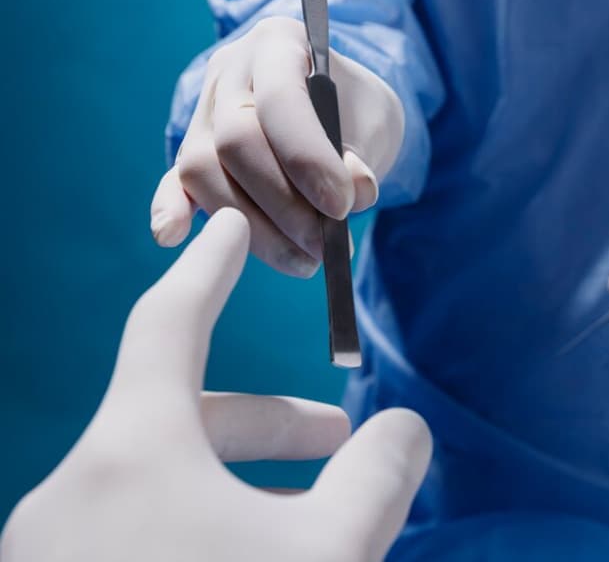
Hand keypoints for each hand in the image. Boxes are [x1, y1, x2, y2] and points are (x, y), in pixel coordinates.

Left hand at [1, 209, 430, 561]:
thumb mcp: (327, 554)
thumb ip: (377, 477)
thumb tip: (406, 426)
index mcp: (129, 452)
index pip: (170, 323)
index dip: (209, 269)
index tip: (230, 228)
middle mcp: (74, 492)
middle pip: (178, 413)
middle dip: (268, 420)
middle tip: (338, 439)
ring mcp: (53, 553)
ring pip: (156, 483)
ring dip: (237, 482)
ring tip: (306, 518)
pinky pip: (134, 533)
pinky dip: (197, 527)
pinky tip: (250, 559)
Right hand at [150, 16, 404, 277]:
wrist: (342, 109)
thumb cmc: (358, 111)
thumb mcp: (376, 123)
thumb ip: (363, 157)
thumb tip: (354, 193)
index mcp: (280, 43)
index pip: (280, 100)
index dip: (307, 159)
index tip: (340, 206)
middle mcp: (232, 70)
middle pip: (235, 140)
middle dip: (283, 205)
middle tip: (324, 246)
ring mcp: (205, 109)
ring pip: (203, 169)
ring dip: (252, 227)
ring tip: (303, 260)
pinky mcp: (191, 148)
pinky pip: (175, 179)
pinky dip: (173, 208)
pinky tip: (173, 236)